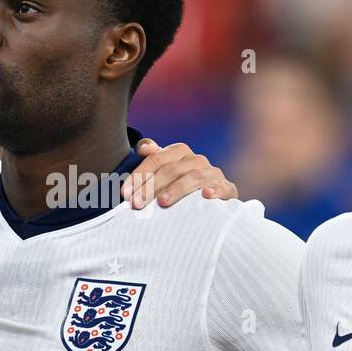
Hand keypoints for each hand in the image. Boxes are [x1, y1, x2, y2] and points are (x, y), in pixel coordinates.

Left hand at [120, 139, 237, 208]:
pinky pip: (222, 188)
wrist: (215, 195)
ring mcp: (212, 173)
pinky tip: (206, 196)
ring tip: (162, 202)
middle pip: (170, 170)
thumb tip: (142, 147)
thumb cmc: (181, 183)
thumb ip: (152, 158)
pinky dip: (215, 190)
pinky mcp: (227, 188)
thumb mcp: (166, 169)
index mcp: (179, 152)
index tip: (125, 193)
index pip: (155, 159)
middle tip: (136, 203)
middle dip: (151, 187)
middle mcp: (196, 159)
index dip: (139, 175)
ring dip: (177, 189)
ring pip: (193, 178)